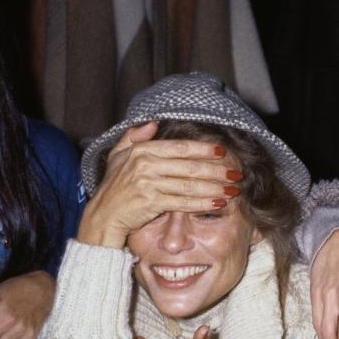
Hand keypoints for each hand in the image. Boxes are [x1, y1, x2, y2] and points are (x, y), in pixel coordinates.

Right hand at [77, 122, 239, 247]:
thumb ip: (134, 136)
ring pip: (189, 184)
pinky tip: (218, 202)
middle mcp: (145, 164)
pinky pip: (183, 202)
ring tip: (233, 189)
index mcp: (142, 150)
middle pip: (189, 166)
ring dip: (214, 187)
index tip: (222, 152)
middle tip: (236, 173)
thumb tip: (152, 122)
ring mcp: (148, 183)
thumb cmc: (113, 187)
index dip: (203, 149)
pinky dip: (202, 203)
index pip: (180, 147)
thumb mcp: (117, 156)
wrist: (102, 216)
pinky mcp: (151, 202)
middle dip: (216, 170)